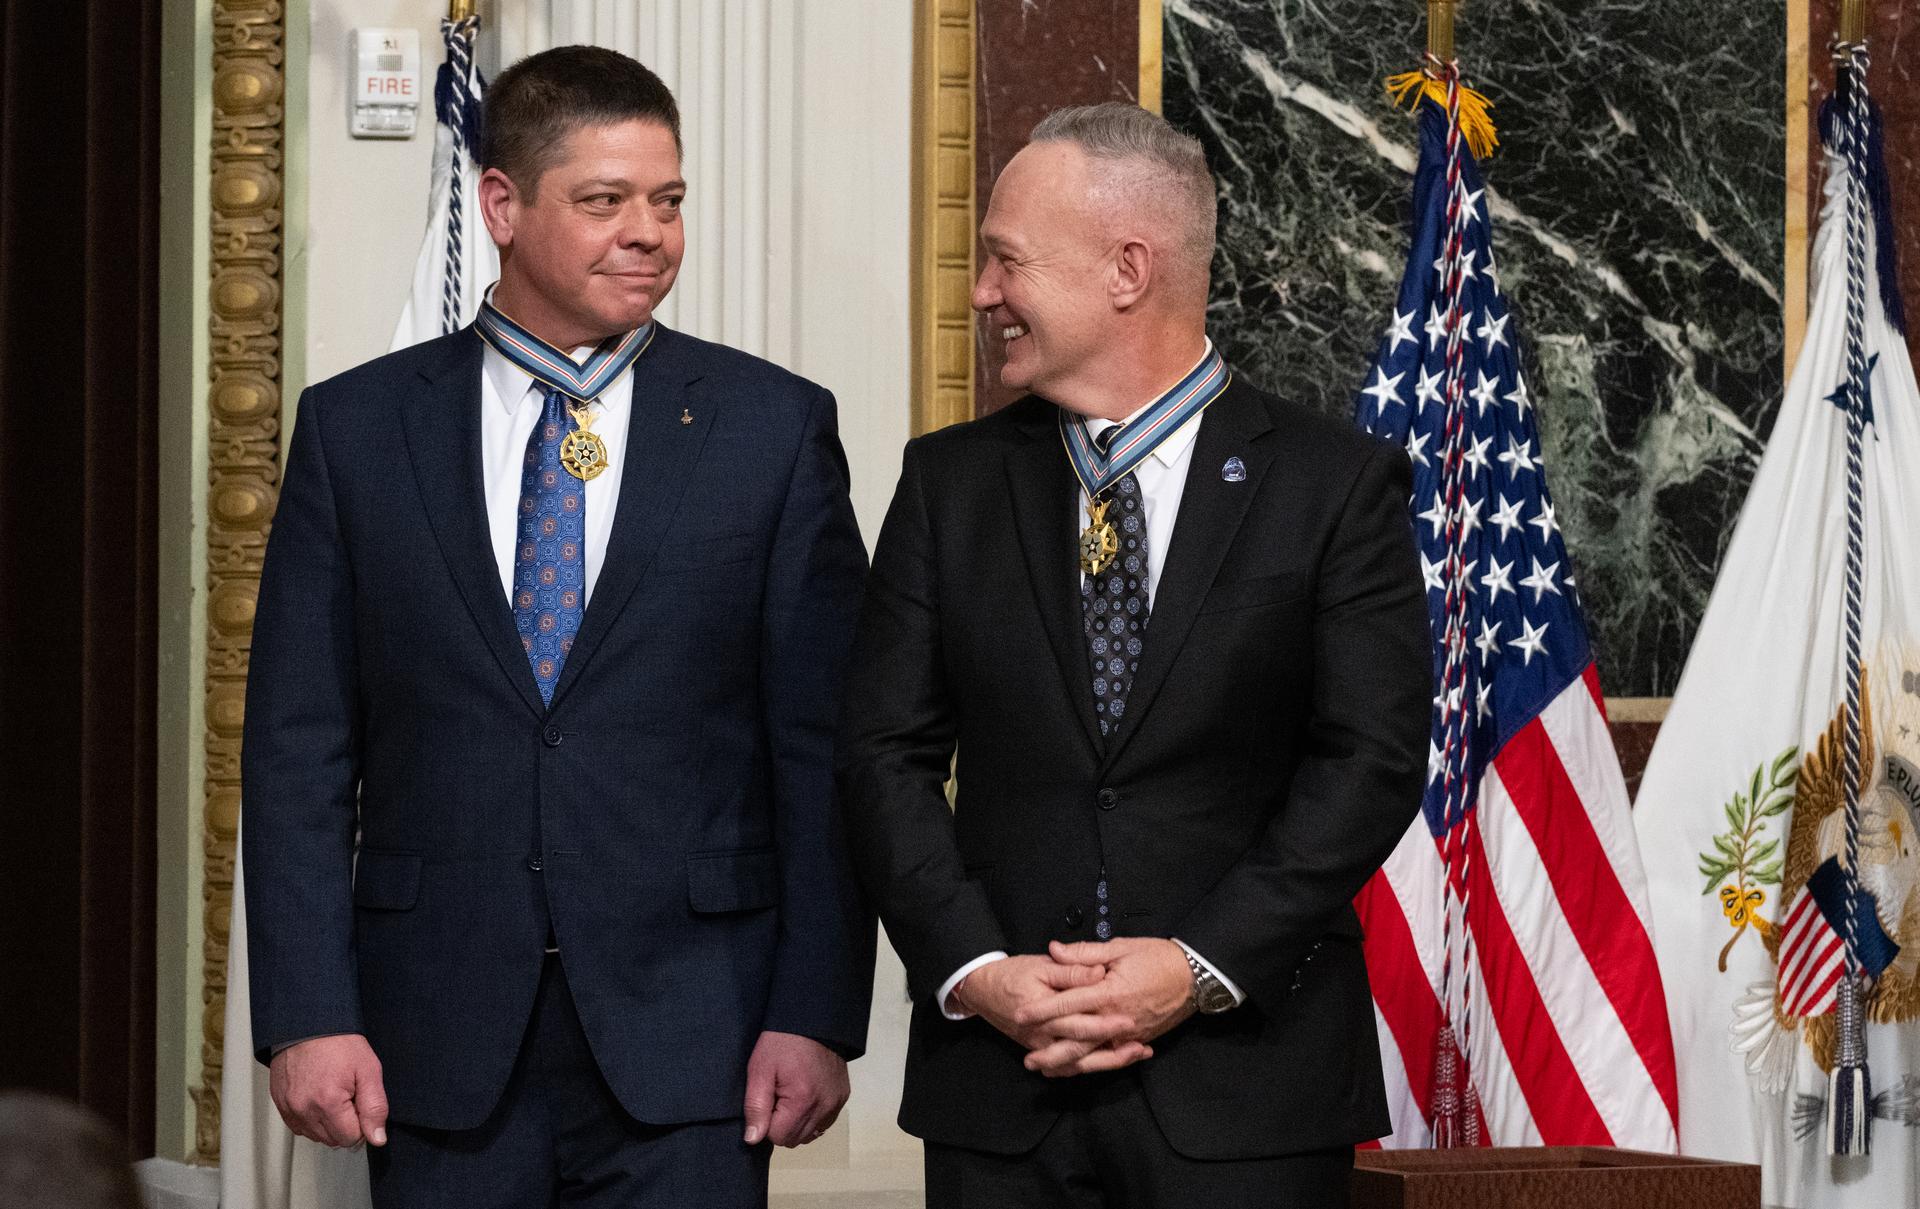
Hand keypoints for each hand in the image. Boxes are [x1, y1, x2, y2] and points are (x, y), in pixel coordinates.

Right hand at [269, 1034, 387, 1148]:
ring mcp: (290, 1109)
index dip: (362, 1122)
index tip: (360, 1102)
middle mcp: (304, 1110)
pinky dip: (312, 1118)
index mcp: (328, 1102)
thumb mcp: (369, 1069)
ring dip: (328, 1123)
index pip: (351, 1138)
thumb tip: (377, 1138)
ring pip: (316, 1136)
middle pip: (333, 1140)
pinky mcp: (281, 1105)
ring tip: (333, 1094)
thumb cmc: (338, 1043)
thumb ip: (375, 1107)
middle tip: (348, 1094)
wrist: (308, 1025)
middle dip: (346, 1123)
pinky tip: (319, 1098)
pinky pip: (300, 1127)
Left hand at [742, 1031, 849, 1147]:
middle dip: (782, 1124)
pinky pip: (824, 1123)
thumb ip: (755, 1107)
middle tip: (778, 1096)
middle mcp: (824, 1108)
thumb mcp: (760, 1070)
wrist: (814, 1020)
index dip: (767, 1122)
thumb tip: (753, 1140)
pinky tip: (806, 1097)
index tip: (768, 1099)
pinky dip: (813, 1116)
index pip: (778, 1137)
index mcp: (802, 1101)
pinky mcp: (843, 1097)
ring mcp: (836, 1103)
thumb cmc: (782, 1043)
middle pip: (795, 1139)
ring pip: (810, 1134)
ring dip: (797, 1123)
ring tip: (792, 1096)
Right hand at [953, 954, 1147, 1076]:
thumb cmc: (1012, 974)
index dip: (1105, 1024)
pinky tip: (1112, 1060)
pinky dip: (1090, 1066)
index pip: (1079, 1023)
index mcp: (1044, 1012)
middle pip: (1082, 1051)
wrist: (983, 990)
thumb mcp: (1041, 965)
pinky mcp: (1043, 1050)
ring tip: (1134, 1055)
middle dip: (1113, 1051)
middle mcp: (1043, 1036)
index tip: (1129, 1021)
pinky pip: (1068, 1066)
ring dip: (1107, 1062)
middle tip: (1140, 1046)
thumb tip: (1098, 972)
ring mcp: (1042, 1047)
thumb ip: (1072, 970)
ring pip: (1077, 1064)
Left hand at [1013, 939, 1195, 1077]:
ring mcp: (1128, 1034)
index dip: (1042, 1010)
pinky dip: (1092, 1064)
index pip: (1068, 1003)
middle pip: (1078, 1040)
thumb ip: (1085, 953)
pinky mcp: (1137, 1040)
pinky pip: (1110, 1057)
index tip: (1021, 1015)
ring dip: (1068, 1064)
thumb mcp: (1121, 947)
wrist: (1195, 977)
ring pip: (1093, 1056)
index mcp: (1109, 992)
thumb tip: (1055, 951)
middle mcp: (1117, 1018)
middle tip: (1027, 1059)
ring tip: (1045, 1068)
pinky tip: (1075, 1068)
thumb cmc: (1159, 958)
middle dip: (1050, 1050)